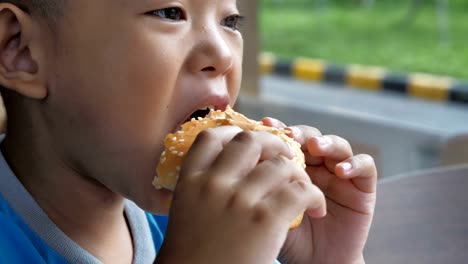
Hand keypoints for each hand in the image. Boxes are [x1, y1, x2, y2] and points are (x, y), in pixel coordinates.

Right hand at [156, 126, 325, 263]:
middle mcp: (214, 184)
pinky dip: (314, 196)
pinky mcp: (266, 219)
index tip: (250, 142)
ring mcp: (240, 199)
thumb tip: (219, 168)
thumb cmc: (192, 258)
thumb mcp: (187, 213)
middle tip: (284, 157)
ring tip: (304, 187)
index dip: (234, 133)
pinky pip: (301, 191)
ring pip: (281, 165)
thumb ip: (201, 187)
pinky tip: (316, 207)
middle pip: (250, 141)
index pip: (211, 137)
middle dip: (272, 144)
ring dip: (299, 173)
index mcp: (190, 181)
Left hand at [263, 118, 376, 263]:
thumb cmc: (288, 238)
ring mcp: (340, 174)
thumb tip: (245, 158)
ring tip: (314, 147)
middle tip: (289, 135)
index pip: (286, 140)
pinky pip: (365, 167)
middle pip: (311, 137)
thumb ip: (263, 185)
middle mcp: (316, 166)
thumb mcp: (270, 209)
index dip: (277, 130)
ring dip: (326, 142)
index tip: (264, 124)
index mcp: (292, 166)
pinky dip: (354, 164)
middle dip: (300, 133)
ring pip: (337, 146)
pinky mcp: (362, 187)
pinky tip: (340, 171)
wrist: (315, 263)